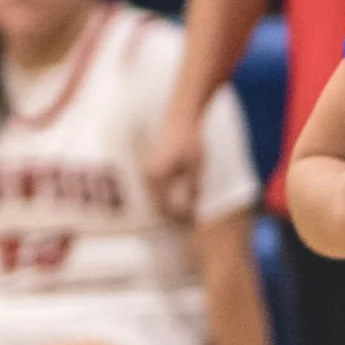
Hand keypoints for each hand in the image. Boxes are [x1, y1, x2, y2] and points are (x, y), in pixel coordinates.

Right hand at [144, 106, 205, 224]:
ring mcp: (148, 172)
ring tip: (186, 215)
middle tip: (190, 224)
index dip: (178, 219)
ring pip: (157, 199)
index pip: (165, 208)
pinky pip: (158, 191)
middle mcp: (148, 176)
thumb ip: (192, 190)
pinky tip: (181, 200)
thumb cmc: (189, 141)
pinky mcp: (152, 169)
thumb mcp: (196, 167)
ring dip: (169, 208)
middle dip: (173, 216)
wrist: (181, 119)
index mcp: (157, 178)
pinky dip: (167, 198)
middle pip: (158, 206)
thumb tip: (190, 209)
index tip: (192, 225)